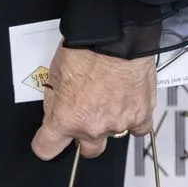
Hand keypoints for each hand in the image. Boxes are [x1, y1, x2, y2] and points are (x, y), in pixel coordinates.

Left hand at [32, 43, 155, 161]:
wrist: (115, 36)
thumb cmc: (86, 48)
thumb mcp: (54, 73)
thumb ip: (54, 101)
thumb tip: (55, 113)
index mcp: (67, 118)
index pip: (47, 148)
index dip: (46, 144)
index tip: (48, 141)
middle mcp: (93, 127)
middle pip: (87, 150)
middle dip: (84, 137)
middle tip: (86, 116)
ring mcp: (119, 124)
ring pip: (113, 136)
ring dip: (110, 122)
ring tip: (109, 97)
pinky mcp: (141, 116)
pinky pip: (138, 129)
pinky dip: (133, 119)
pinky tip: (128, 104)